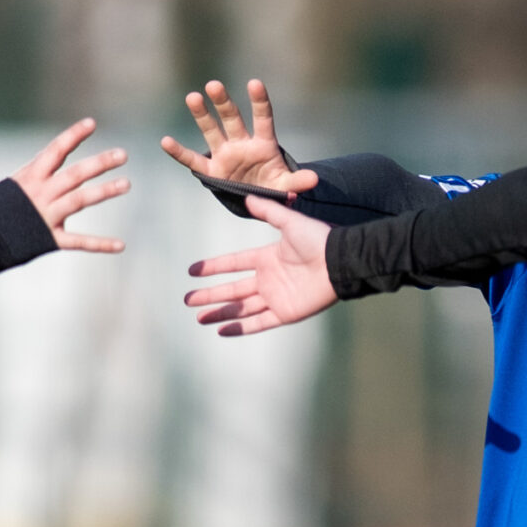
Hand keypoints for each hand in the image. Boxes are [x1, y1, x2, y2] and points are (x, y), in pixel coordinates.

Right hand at [15, 118, 129, 251]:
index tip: (92, 123)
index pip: (55, 150)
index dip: (73, 135)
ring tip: (126, 183)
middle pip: (75, 174)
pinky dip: (100, 244)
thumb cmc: (1, 207)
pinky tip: (121, 244)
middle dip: (100, 163)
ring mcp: (47, 216)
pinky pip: (79, 241)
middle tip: (123, 154)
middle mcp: (41, 193)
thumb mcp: (17, 182)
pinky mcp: (50, 240)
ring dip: (105, 191)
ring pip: (80, 200)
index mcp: (32, 176)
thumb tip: (58, 152)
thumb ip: (40, 170)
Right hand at [159, 79, 318, 196]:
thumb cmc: (274, 186)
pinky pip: (193, 160)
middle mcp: (242, 144)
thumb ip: (297, 182)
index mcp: (264, 144)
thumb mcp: (287, 185)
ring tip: (193, 97)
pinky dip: (179, 153)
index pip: (263, 118)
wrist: (259, 198)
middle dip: (224, 103)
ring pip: (211, 131)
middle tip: (215, 85)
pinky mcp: (212, 171)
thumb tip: (314, 179)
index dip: (259, 102)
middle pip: (232, 119)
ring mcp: (225, 155)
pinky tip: (166, 142)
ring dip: (202, 115)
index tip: (254, 84)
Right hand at [183, 195, 335, 334]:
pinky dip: (240, 328)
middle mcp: (268, 279)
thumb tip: (248, 197)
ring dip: (220, 312)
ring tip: (198, 317)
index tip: (193, 271)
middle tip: (188, 300)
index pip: (233, 264)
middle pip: (232, 290)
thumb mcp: (290, 222)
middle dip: (209, 295)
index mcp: (267, 258)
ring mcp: (276, 297)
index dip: (213, 267)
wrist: (339, 262)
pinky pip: (259, 323)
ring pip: (241, 308)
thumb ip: (268, 212)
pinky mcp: (285, 313)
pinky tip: (221, 330)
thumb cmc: (318, 240)